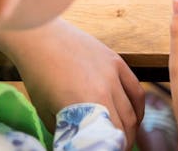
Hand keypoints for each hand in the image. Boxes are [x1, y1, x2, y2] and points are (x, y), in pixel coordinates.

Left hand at [0, 19, 144, 147]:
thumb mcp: (47, 111)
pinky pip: (136, 89)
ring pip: (132, 109)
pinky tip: (135, 117)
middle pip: (125, 125)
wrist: (40, 38)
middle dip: (123, 142)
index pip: (111, 137)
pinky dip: (139, 106)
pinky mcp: (116, 61)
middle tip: (117, 148)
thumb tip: (77, 142)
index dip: (113, 149)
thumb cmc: (38, 76)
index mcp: (87, 105)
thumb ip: (66, 129)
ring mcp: (113, 73)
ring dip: (132, 128)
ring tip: (125, 137)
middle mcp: (105, 89)